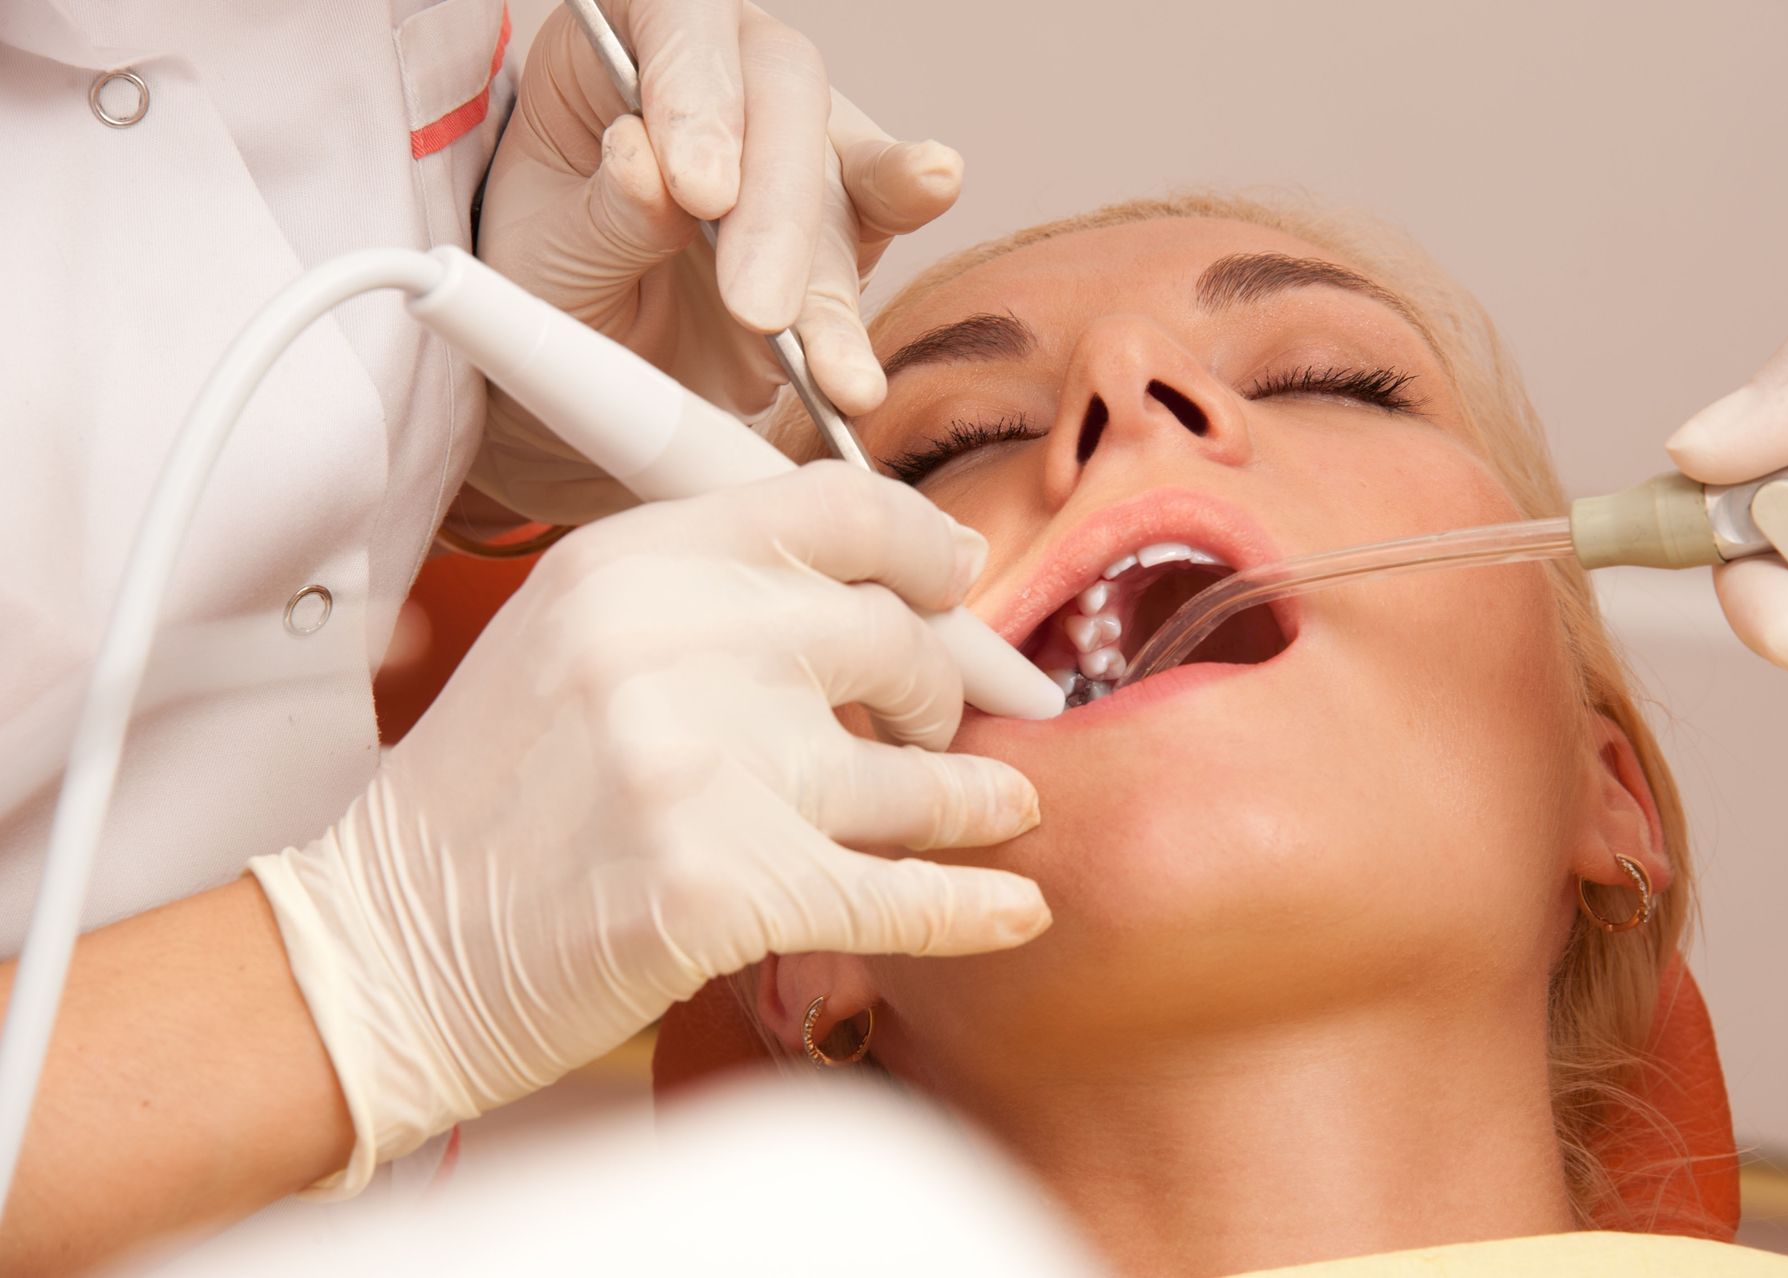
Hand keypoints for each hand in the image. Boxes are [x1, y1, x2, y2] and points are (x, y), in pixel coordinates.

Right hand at [249, 463, 1046, 1192]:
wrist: (385, 947)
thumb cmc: (487, 798)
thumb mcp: (571, 635)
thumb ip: (709, 594)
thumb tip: (879, 588)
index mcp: (633, 564)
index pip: (837, 509)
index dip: (923, 543)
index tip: (956, 578)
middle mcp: (675, 646)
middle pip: (897, 639)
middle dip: (940, 685)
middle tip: (936, 717)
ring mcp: (708, 769)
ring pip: (918, 775)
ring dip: (974, 796)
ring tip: (997, 804)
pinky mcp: (730, 890)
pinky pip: (906, 894)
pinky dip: (977, 906)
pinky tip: (1015, 907)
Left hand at [474, 0, 960, 519]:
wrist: (592, 368)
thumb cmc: (551, 285)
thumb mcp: (542, 252)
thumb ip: (603, 212)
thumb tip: (648, 167)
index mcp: (622, 42)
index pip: (676, 23)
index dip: (696, 93)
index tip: (699, 193)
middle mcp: (722, 76)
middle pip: (778, 94)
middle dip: (774, 211)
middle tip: (755, 309)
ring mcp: (790, 144)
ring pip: (836, 173)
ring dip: (830, 279)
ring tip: (837, 375)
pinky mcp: (843, 218)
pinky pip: (880, 213)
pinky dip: (897, 223)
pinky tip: (928, 199)